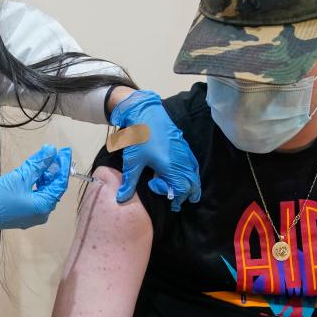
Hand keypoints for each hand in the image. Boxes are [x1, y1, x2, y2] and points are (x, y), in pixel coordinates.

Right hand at [0, 145, 71, 241]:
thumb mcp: (21, 176)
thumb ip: (39, 163)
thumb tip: (51, 151)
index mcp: (44, 206)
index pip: (60, 184)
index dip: (63, 166)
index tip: (64, 152)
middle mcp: (42, 214)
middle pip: (53, 189)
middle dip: (54, 171)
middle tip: (53, 154)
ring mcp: (33, 216)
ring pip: (44, 193)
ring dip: (45, 178)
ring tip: (42, 162)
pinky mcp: (24, 215)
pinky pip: (36, 198)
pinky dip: (37, 186)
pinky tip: (34, 174)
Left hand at [110, 90, 201, 211]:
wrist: (147, 113)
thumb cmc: (139, 138)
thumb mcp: (132, 162)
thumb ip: (129, 183)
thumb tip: (121, 199)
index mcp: (170, 166)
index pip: (180, 189)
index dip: (171, 194)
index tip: (154, 185)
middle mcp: (182, 161)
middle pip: (192, 185)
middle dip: (184, 195)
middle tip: (175, 202)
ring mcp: (185, 154)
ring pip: (195, 176)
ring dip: (190, 187)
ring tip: (184, 195)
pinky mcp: (185, 148)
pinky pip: (193, 167)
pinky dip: (191, 176)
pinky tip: (183, 177)